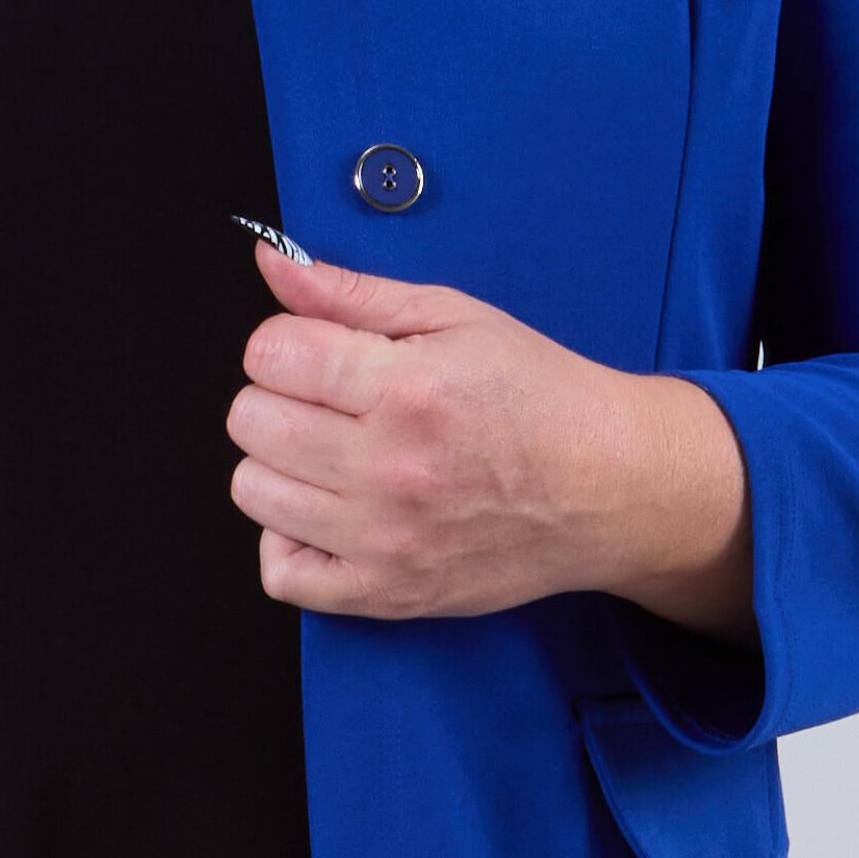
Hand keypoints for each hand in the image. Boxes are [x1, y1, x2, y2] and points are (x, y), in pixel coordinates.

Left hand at [227, 243, 755, 633]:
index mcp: (408, 388)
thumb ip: (352, 292)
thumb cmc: (538, 397)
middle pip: (250, 421)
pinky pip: (280, 572)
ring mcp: (385, 539)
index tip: (320, 351)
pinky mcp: (386, 593)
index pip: (270, 354)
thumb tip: (272, 264)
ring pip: (252, 490)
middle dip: (279, 397)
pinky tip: (327, 513)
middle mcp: (390, 468)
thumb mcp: (455, 317)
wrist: (609, 487)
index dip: (286, 342)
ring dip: (280, 464)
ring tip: (333, 453)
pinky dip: (287, 541)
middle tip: (330, 400)